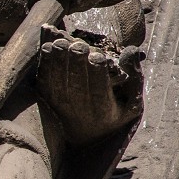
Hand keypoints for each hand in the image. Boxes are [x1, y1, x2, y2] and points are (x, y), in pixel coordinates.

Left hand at [37, 24, 142, 145]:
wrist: (86, 136)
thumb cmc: (115, 111)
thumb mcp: (132, 101)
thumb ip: (134, 77)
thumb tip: (130, 51)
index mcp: (104, 110)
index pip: (100, 91)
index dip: (97, 73)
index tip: (98, 56)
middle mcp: (80, 109)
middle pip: (76, 85)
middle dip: (76, 63)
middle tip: (78, 45)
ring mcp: (60, 105)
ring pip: (57, 81)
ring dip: (57, 61)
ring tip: (59, 42)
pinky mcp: (47, 99)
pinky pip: (43, 79)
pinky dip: (44, 63)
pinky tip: (46, 46)